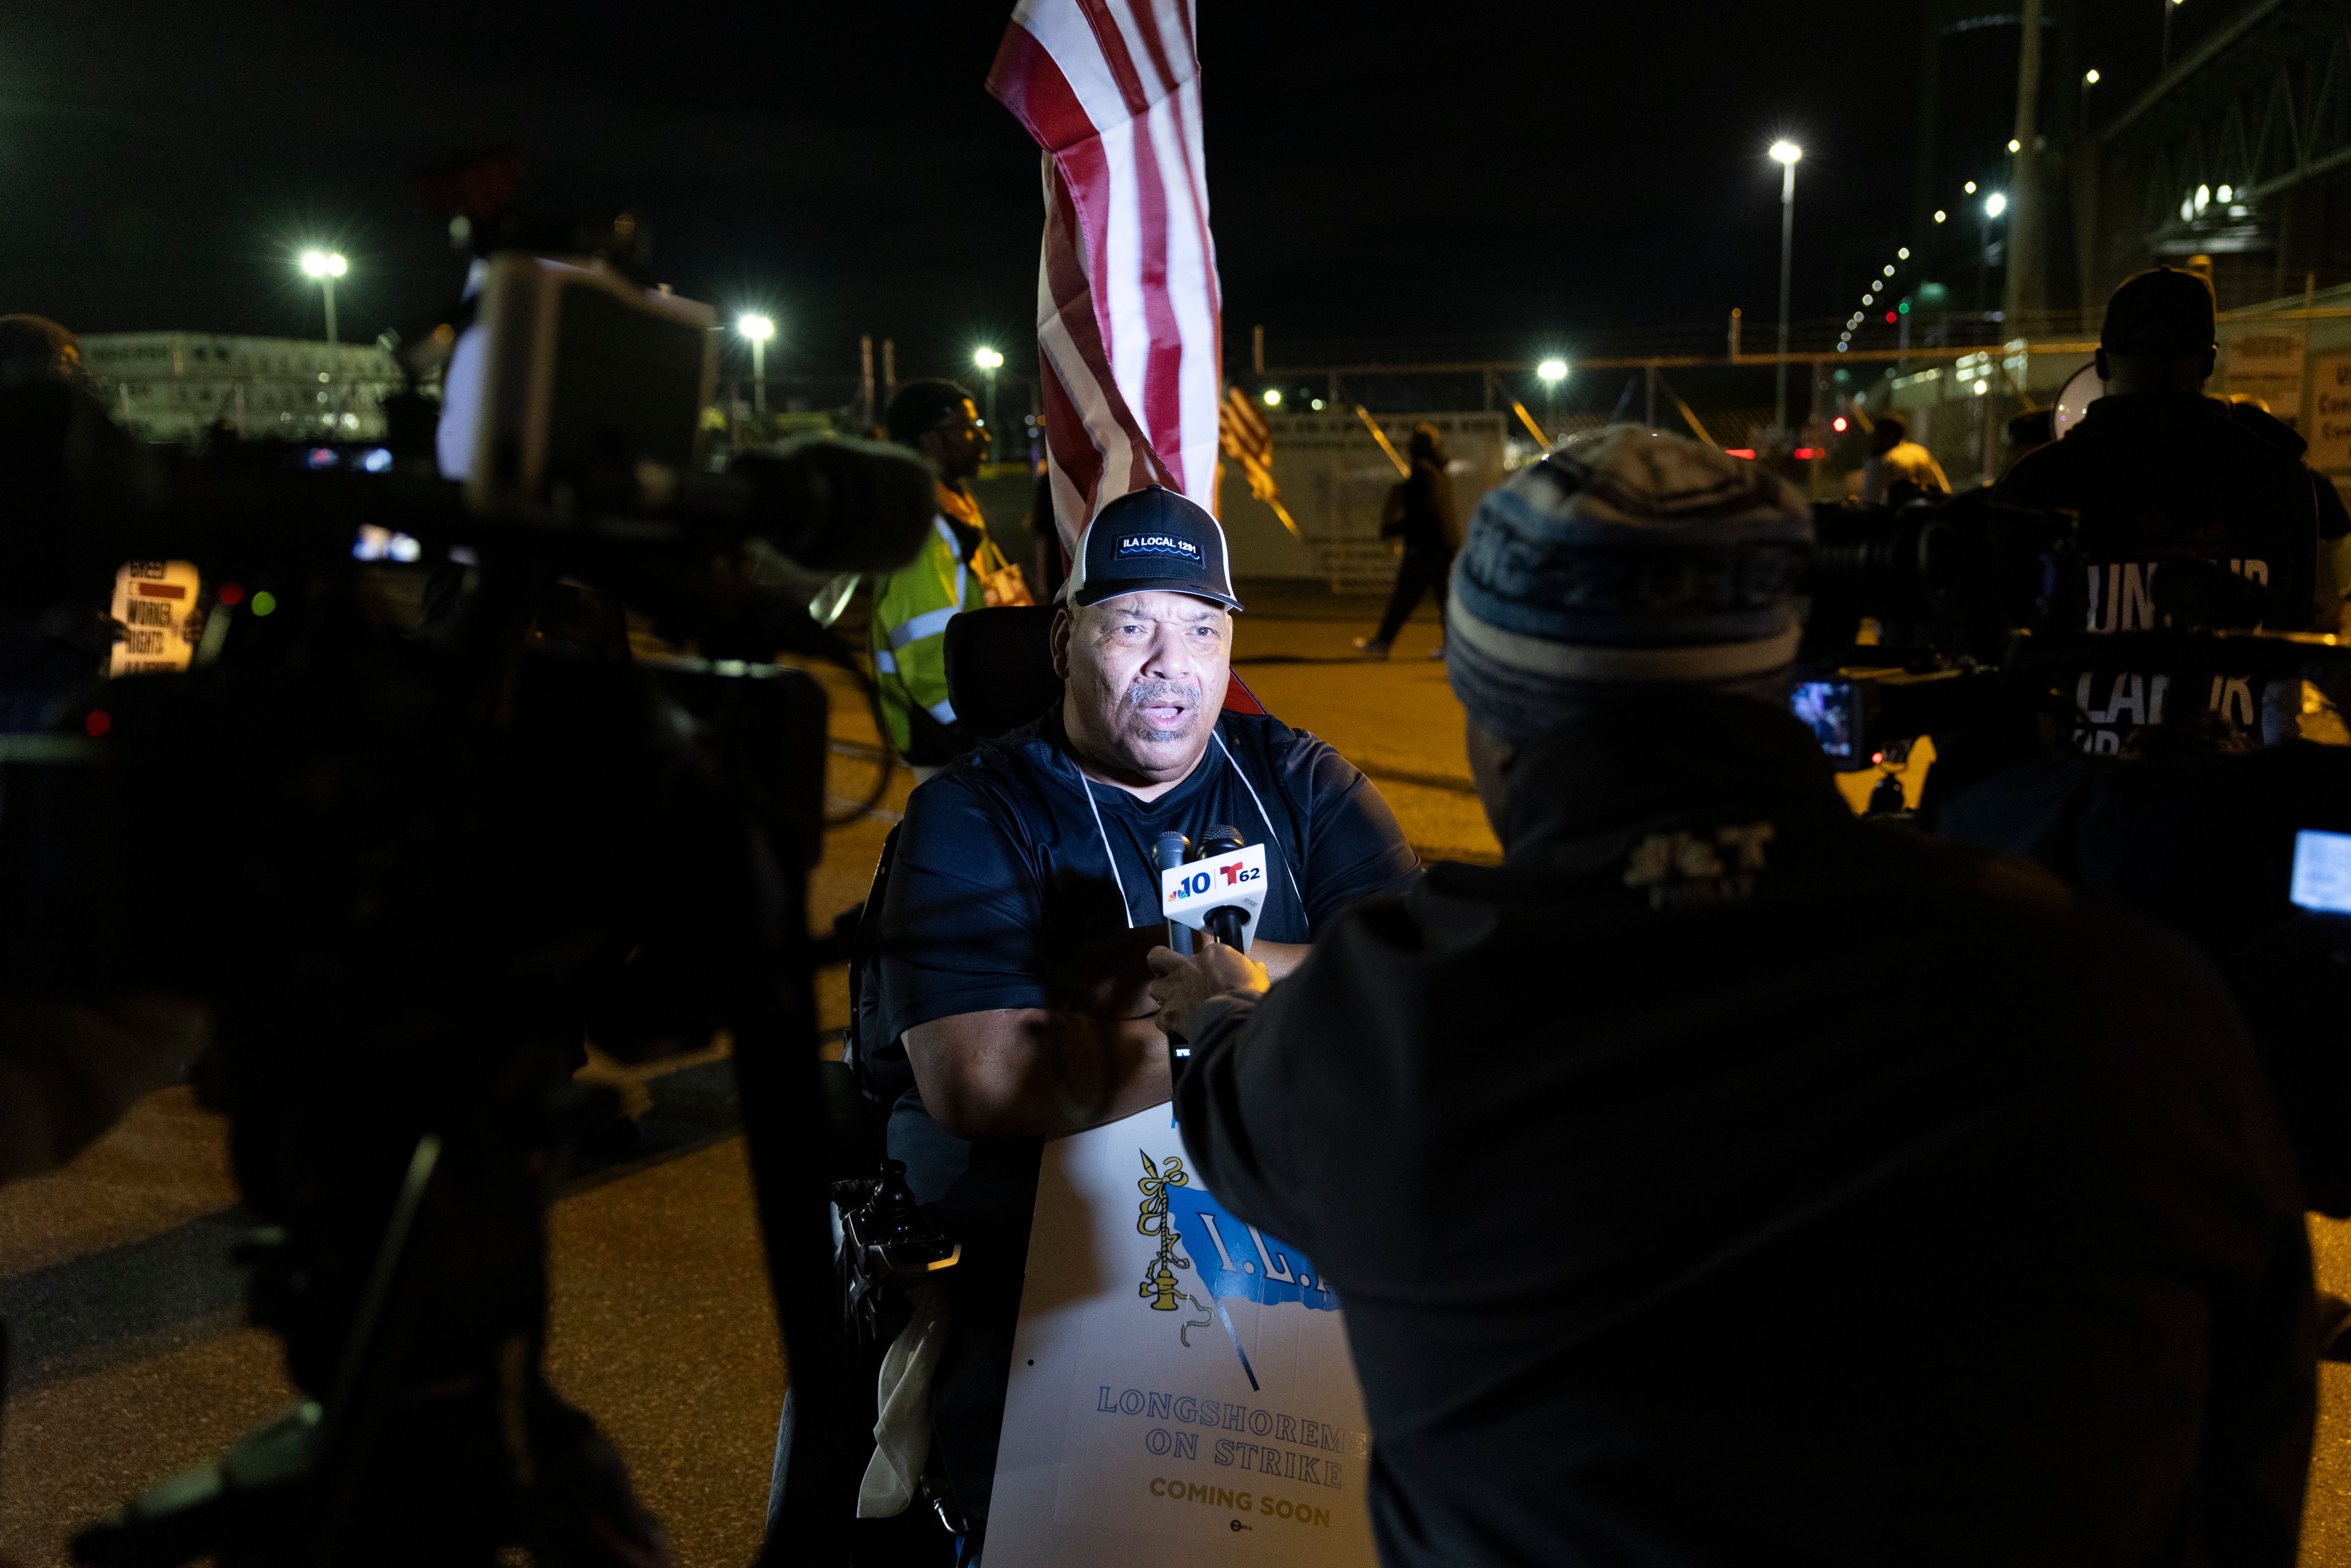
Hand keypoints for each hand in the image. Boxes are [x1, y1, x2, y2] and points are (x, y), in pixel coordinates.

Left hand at [1146, 942, 1269, 1039]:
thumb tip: (1255, 968)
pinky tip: (1178, 1026)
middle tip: (1166, 972)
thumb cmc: (1249, 998)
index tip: (1209, 973)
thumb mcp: (1258, 975)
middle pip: (1158, 957)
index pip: (1201, 952)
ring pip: (1154, 987)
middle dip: (1159, 964)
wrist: (1236, 1021)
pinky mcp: (1170, 1014)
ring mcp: (1175, 991)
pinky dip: (1168, 1023)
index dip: (1203, 965)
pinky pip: (1160, 1018)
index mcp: (1212, 954)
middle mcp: (1187, 968)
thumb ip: (1250, 969)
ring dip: (1163, 995)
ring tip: (1174, 1002)